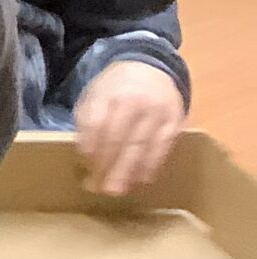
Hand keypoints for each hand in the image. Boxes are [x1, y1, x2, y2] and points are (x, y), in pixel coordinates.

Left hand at [73, 60, 186, 197]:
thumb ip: (87, 123)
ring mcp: (156, 110)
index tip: (84, 168)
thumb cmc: (114, 89)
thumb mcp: (93, 97)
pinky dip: (151, 165)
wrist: (150, 68)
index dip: (88, 149)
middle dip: (108, 167)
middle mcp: (132, 101)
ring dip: (129, 171)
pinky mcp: (175, 119)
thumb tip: (86, 159)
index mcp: (105, 94)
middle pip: (117, 138)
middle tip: (101, 190)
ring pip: (140, 145)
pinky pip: (162, 146)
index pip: (94, 125)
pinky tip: (142, 179)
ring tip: (119, 190)